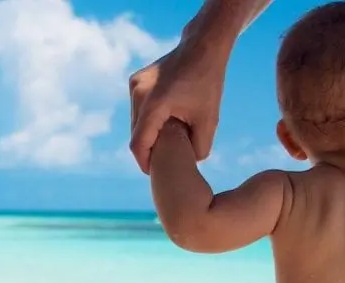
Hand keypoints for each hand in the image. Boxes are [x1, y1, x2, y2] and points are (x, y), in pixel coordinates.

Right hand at [129, 35, 229, 173]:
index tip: (154, 175)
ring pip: (135, 124)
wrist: (203, 46)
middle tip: (164, 162)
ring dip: (148, 136)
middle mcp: (139, 93)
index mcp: (154, 103)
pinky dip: (148, 122)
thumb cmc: (208, 82)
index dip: (145, 163)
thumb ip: (199, 148)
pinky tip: (164, 125)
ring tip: (167, 142)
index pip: (139, 144)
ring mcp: (135, 85)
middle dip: (148, 150)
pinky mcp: (136, 82)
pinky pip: (138, 111)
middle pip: (136, 135)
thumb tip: (187, 163)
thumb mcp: (210, 121)